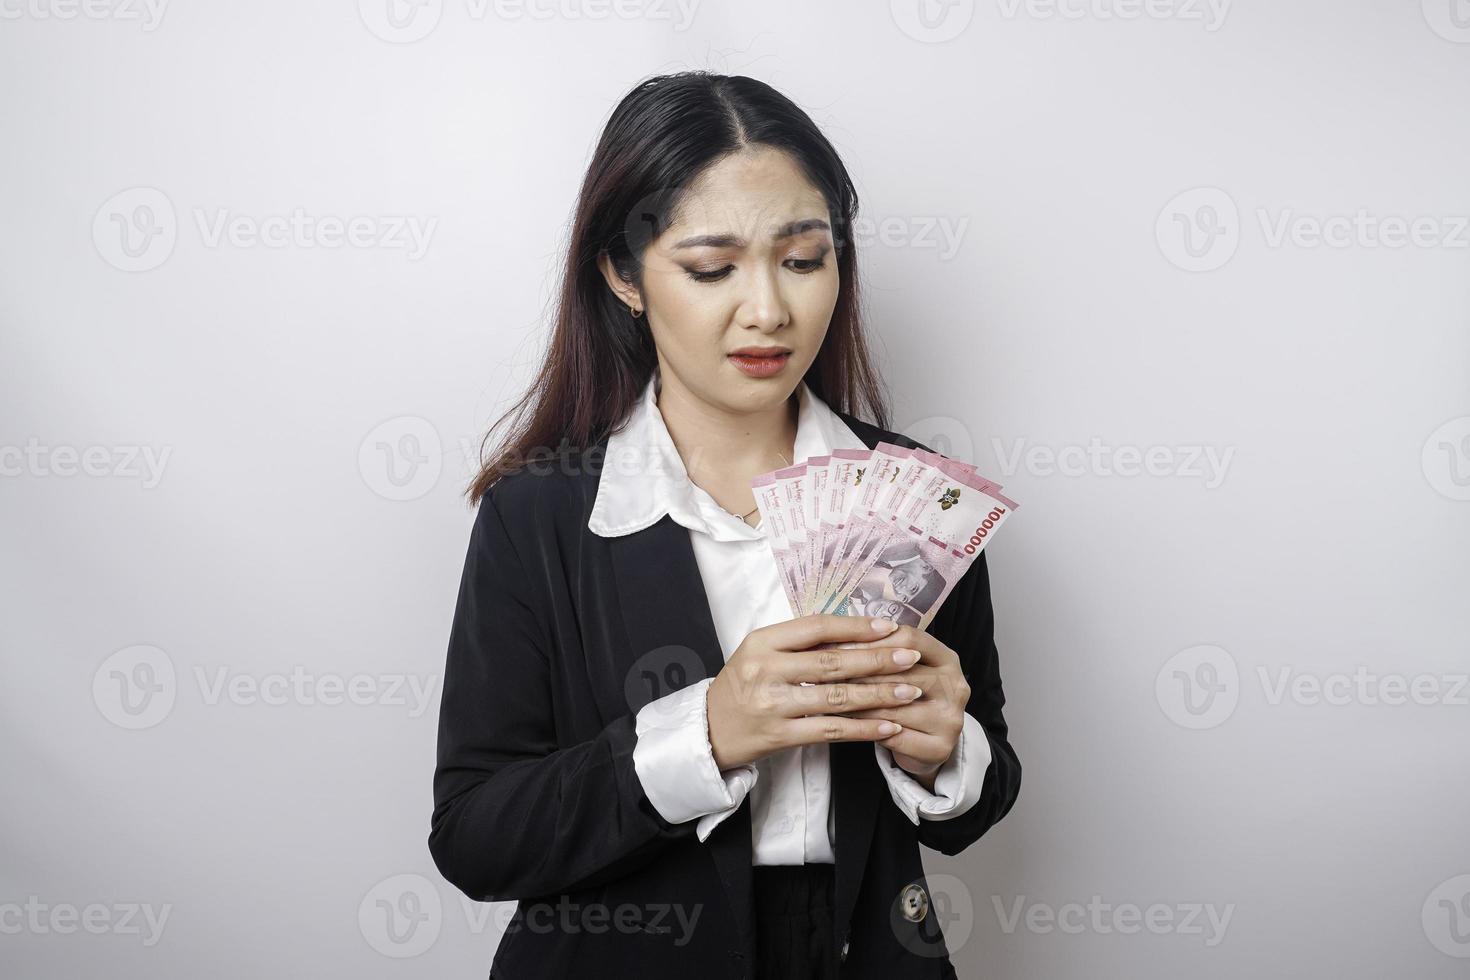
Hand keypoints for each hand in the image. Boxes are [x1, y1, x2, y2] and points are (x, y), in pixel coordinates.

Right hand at [706, 615, 926, 770]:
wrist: (709, 729)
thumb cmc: (743, 685)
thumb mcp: (760, 653)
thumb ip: (801, 644)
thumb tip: (857, 634)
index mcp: (762, 642)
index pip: (817, 628)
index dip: (856, 627)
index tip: (889, 627)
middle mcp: (766, 670)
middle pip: (832, 662)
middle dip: (877, 659)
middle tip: (910, 656)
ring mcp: (773, 705)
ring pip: (836, 697)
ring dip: (878, 694)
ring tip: (910, 690)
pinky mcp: (780, 736)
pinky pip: (830, 730)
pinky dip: (863, 728)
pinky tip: (888, 725)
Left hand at [827, 625, 970, 785]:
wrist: (922, 744)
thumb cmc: (902, 698)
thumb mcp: (900, 670)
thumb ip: (878, 652)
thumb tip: (832, 637)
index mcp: (947, 658)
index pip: (910, 638)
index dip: (871, 639)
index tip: (836, 642)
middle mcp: (956, 686)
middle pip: (902, 672)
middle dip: (859, 672)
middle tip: (823, 671)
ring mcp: (951, 718)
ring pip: (895, 706)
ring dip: (858, 702)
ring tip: (827, 695)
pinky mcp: (940, 748)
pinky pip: (895, 736)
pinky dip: (866, 729)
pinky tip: (842, 722)